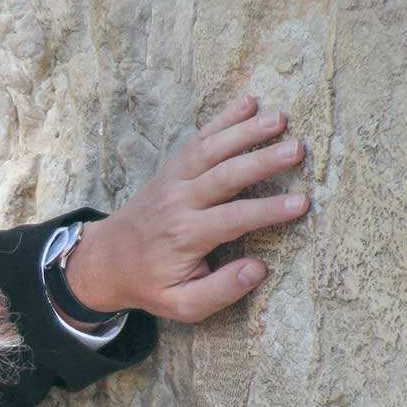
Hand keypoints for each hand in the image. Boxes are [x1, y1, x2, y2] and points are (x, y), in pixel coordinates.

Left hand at [64, 95, 308, 323]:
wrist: (104, 261)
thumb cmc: (149, 284)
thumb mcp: (181, 304)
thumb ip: (220, 290)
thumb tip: (258, 269)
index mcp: (186, 235)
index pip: (235, 218)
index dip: (269, 211)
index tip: (303, 203)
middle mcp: (179, 201)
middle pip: (226, 175)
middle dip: (263, 160)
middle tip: (298, 149)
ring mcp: (173, 180)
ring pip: (211, 149)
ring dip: (245, 130)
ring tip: (280, 118)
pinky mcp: (171, 169)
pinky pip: (198, 140)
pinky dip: (222, 119)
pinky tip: (248, 102)